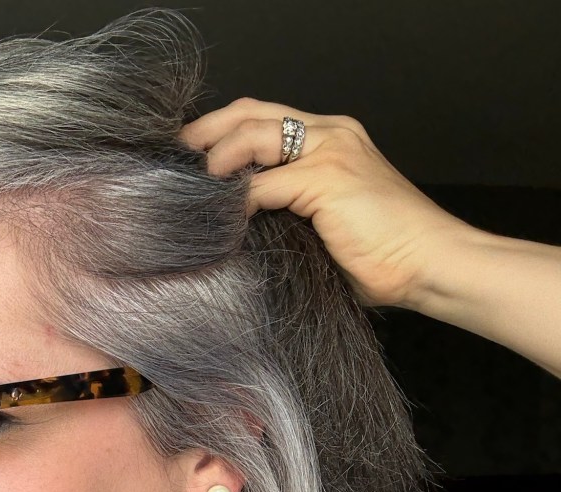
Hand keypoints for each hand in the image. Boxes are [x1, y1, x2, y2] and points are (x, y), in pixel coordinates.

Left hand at [180, 98, 472, 308]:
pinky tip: (225, 216)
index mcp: (334, 139)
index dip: (224, 131)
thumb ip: (292, 210)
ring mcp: (330, 152)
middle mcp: (331, 134)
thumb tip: (244, 225)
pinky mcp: (327, 179)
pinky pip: (265, 183)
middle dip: (208, 130)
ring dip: (219, 158)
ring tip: (197, 184)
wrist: (430, 264)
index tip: (194, 157)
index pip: (266, 117)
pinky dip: (240, 199)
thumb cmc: (385, 256)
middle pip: (253, 112)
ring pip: (255, 136)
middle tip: (177, 157)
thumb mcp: (329, 224)